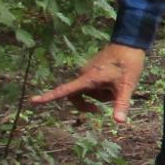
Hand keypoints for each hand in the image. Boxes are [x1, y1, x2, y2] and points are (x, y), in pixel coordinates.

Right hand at [31, 42, 146, 122]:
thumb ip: (121, 104)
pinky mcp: (93, 70)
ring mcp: (88, 72)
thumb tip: (119, 122)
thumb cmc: (128, 64)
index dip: (49, 97)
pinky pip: (93, 85)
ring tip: (118, 86)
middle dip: (91, 102)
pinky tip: (116, 82)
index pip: (65, 91)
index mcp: (88, 79)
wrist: (130, 43)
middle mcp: (84, 75)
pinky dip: (103, 88)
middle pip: (77, 96)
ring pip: (89, 91)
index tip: (33, 101)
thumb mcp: (126, 85)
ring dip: (101, 94)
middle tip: (105, 105)